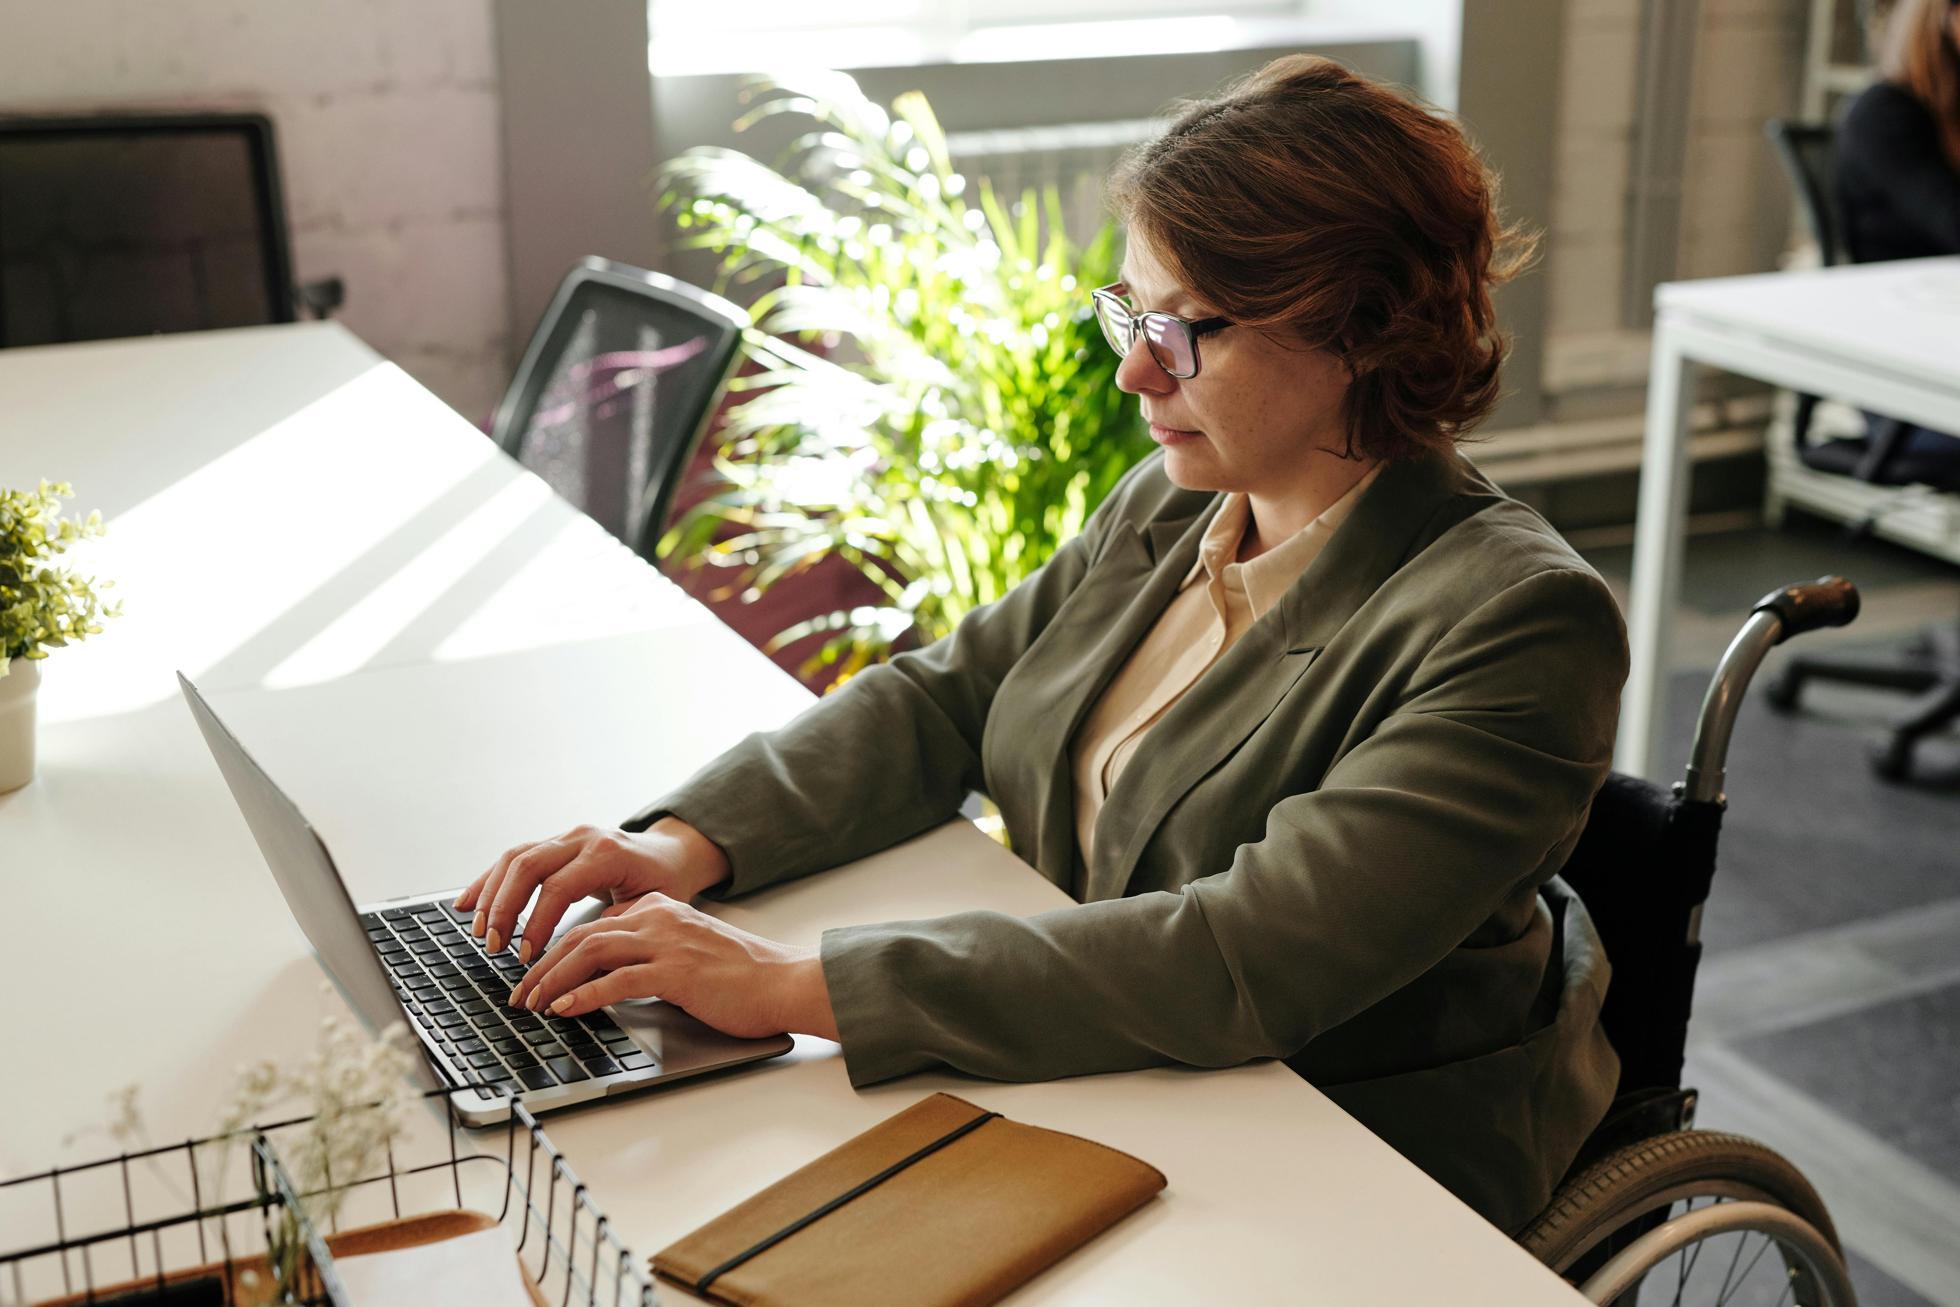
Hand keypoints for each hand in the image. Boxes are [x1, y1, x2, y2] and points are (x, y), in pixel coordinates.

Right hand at [453, 817, 729, 962]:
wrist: (669, 854)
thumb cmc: (663, 883)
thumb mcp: (651, 906)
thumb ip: (616, 925)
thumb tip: (581, 961)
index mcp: (607, 853)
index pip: (559, 886)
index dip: (538, 923)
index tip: (526, 955)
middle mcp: (582, 838)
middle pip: (528, 865)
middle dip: (505, 907)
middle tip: (494, 945)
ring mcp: (566, 837)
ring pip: (515, 857)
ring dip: (491, 895)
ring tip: (480, 931)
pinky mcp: (553, 843)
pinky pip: (513, 857)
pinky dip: (487, 880)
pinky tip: (467, 903)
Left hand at [505, 894, 838, 1040]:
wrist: (783, 982)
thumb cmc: (741, 977)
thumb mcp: (686, 953)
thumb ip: (648, 955)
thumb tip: (604, 979)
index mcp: (659, 908)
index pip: (593, 925)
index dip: (555, 951)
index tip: (534, 977)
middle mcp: (658, 917)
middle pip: (582, 935)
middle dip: (542, 967)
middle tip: (520, 995)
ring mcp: (667, 942)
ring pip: (590, 952)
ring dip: (553, 980)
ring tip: (532, 1004)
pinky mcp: (676, 971)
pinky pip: (617, 980)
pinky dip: (584, 995)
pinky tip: (565, 1010)